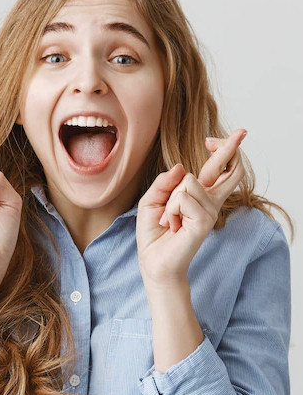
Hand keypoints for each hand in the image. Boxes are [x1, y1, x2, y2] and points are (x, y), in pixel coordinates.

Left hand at [136, 128, 246, 287]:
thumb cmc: (154, 233)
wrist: (153, 261)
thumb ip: (164, 182)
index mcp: (200, 196)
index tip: (221, 138)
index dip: (226, 149)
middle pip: (231, 169)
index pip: (221, 169)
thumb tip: (180, 166)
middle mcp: (210, 202)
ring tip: (169, 219)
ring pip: (187, 182)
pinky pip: (182, 197)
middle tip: (241, 133)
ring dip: (169, 200)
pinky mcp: (204, 220)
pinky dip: (170, 210)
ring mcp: (210, 211)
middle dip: (230, 147)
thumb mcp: (151, 201)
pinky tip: (172, 225)